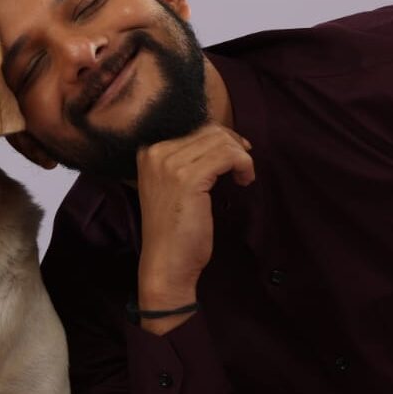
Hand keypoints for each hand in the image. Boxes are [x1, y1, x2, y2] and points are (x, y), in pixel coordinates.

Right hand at [134, 125, 253, 333]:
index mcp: (148, 152)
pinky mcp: (188, 178)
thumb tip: (221, 140)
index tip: (235, 157)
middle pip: (209, 131)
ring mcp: (169, 165)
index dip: (222, 139)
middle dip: (234, 146)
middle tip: (244, 167)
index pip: (195, 128)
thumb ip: (186, 162)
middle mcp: (155, 153)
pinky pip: (228, 156)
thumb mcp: (174, 187)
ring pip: (220, 141)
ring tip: (244, 177)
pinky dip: (243, 165)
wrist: (165, 264)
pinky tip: (244, 181)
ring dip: (241, 157)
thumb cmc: (174, 231)